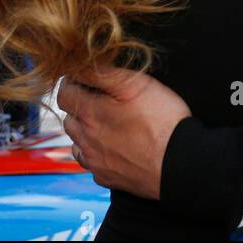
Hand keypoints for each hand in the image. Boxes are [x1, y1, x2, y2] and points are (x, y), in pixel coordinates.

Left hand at [57, 67, 191, 200]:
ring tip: (107, 124)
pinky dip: (96, 154)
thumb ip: (102, 73)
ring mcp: (95, 160)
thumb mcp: (135, 84)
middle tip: (100, 99)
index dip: (71, 82)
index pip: (64, 93)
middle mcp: (86, 138)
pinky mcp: (107, 177)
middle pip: (69, 118)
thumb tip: (78, 65)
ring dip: (85, 132)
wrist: (179, 162)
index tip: (83, 78)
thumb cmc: (161, 120)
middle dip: (79, 106)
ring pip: (77, 142)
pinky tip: (114, 149)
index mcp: (91, 113)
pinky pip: (91, 163)